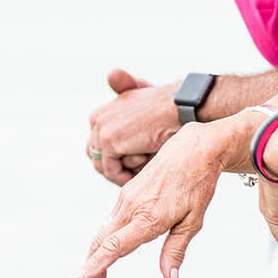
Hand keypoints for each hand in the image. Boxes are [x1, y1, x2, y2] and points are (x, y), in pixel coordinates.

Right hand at [74, 123, 227, 277]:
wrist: (194, 149)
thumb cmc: (196, 182)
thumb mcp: (193, 220)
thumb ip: (176, 250)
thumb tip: (170, 276)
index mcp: (148, 215)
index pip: (116, 245)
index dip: (97, 264)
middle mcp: (132, 205)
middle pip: (102, 240)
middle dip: (90, 265)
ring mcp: (128, 197)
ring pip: (104, 230)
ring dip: (95, 253)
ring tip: (94, 277)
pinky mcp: (128, 192)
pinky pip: (111, 219)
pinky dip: (104, 238)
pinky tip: (106, 249)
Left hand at [86, 69, 179, 184]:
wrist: (181, 106)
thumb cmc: (167, 108)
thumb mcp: (141, 103)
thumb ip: (125, 99)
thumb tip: (114, 99)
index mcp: (102, 113)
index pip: (96, 147)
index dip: (113, 161)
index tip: (130, 170)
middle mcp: (97, 118)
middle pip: (96, 157)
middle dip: (115, 170)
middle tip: (134, 178)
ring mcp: (102, 129)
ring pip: (104, 166)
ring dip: (122, 174)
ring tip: (142, 175)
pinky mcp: (110, 140)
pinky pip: (112, 170)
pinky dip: (125, 177)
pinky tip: (142, 175)